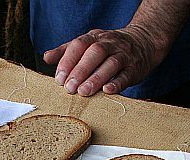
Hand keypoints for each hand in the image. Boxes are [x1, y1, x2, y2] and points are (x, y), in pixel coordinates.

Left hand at [43, 27, 163, 96]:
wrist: (143, 42)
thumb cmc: (108, 47)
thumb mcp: (87, 44)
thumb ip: (66, 51)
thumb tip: (46, 57)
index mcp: (94, 37)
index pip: (79, 45)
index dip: (68, 61)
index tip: (59, 78)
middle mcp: (109, 44)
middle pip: (94, 53)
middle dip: (80, 71)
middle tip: (69, 88)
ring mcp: (123, 55)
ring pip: (111, 64)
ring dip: (96, 78)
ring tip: (84, 92)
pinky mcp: (135, 68)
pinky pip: (127, 75)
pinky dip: (117, 83)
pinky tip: (108, 91)